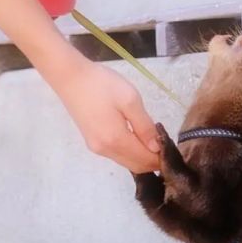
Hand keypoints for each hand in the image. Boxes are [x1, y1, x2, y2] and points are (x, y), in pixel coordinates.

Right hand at [53, 58, 160, 172]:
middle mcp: (106, 151)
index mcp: (116, 141)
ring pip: (126, 161)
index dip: (161, 158)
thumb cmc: (102, 84)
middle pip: (136, 165)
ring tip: (149, 134)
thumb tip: (156, 147)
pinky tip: (134, 134)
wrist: (70, 77)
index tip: (171, 145)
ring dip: (141, 154)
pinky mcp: (91, 141)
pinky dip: (129, 150)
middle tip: (163, 140)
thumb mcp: (129, 99)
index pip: (145, 161)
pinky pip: (116, 154)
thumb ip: (145, 125)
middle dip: (152, 159)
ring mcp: (96, 148)